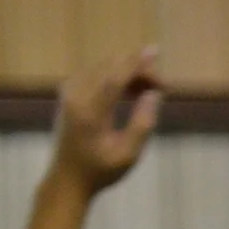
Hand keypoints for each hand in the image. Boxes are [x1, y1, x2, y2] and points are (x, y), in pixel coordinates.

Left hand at [51, 48, 163, 196]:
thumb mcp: (129, 154)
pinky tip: (130, 91)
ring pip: (102, 67)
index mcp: (90, 113)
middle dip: (137, 70)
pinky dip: (115, 76)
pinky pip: (95, 73)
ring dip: (127, 73)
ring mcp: (69, 93)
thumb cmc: (101, 171)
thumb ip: (142, 123)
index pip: (114, 78)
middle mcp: (75, 96)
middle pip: (109, 67)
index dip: (136, 63)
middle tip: (161, 89)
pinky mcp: (68, 93)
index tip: (155, 51)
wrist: (67, 178)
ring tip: (148, 93)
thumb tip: (153, 94)